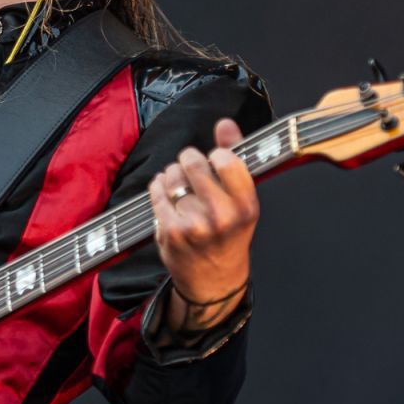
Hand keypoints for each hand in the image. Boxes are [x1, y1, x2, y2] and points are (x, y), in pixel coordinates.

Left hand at [146, 117, 259, 331]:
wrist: (213, 281)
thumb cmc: (229, 235)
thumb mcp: (242, 200)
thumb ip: (236, 157)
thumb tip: (225, 123)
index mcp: (246, 206)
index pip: (226, 159)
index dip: (216, 155)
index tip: (216, 162)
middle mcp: (221, 216)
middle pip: (193, 162)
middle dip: (190, 160)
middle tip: (193, 170)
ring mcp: (193, 224)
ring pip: (172, 174)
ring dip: (173, 174)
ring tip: (183, 188)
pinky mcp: (168, 230)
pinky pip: (156, 190)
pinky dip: (160, 187)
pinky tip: (168, 196)